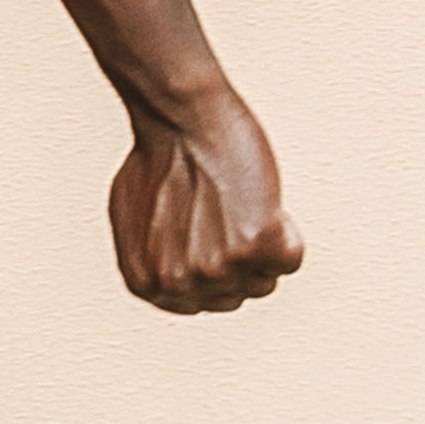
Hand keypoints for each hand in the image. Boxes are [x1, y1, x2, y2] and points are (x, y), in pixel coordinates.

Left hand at [109, 93, 306, 313]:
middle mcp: (179, 285)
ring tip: (240, 206)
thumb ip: (154, 260)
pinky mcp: (253, 246)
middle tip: (228, 215)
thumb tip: (176, 275)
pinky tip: (263, 205)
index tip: (215, 237)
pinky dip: (287, 232)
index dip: (217, 268)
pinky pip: (290, 259)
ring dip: (263, 246)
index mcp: (146, 284)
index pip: (201, 304)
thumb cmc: (157, 157)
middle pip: (236, 295)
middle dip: (239, 259)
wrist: (180, 119)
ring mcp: (217, 269)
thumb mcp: (134, 222)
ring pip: (264, 281)